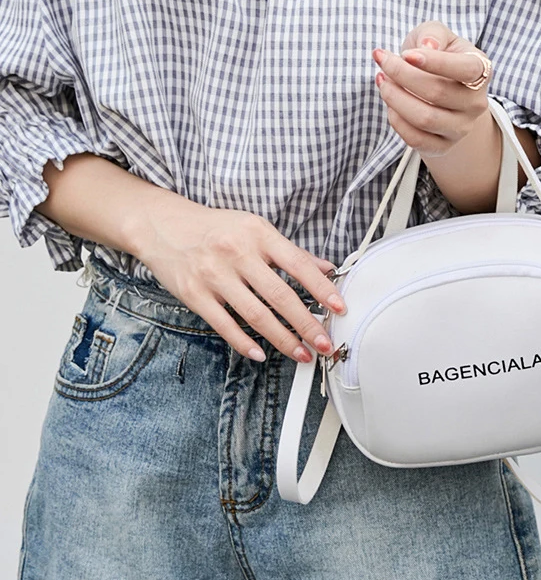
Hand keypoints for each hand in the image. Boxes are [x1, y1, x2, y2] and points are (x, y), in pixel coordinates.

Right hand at [131, 192, 345, 363]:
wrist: (162, 226)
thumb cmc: (216, 228)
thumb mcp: (256, 228)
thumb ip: (291, 251)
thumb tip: (326, 268)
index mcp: (258, 233)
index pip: (298, 264)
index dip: (322, 288)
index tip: (339, 308)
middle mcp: (237, 253)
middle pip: (279, 295)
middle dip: (307, 323)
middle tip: (324, 342)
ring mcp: (214, 275)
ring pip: (255, 314)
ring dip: (282, 339)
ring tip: (301, 353)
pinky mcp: (194, 294)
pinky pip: (224, 324)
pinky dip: (244, 342)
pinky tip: (261, 353)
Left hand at [371, 20, 492, 159]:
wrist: (438, 88)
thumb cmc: (436, 55)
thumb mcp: (436, 34)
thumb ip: (433, 34)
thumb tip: (427, 47)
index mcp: (481, 71)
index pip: (465, 69)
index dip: (435, 62)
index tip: (406, 54)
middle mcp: (476, 103)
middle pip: (437, 93)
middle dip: (402, 75)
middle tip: (383, 61)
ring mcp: (461, 128)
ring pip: (424, 119)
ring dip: (395, 98)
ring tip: (382, 80)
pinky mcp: (443, 146)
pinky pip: (416, 139)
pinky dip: (396, 120)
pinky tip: (390, 103)